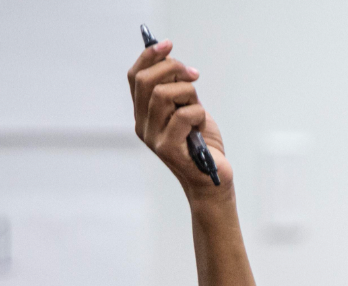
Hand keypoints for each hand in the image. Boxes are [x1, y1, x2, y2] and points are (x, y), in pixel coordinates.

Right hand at [127, 40, 233, 200]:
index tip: (167, 44)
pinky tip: (202, 125)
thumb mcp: (189, 109)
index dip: (149, 57)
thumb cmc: (202, 144)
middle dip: (172, 69)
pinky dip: (198, 113)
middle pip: (146, 81)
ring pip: (163, 95)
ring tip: (199, 108)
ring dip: (188, 93)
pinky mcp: (167, 148)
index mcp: (143, 113)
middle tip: (193, 74)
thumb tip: (172, 60)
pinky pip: (183, 115)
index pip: (134, 77)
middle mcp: (142, 124)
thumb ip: (177, 89)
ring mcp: (152, 137)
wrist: (213, 179)